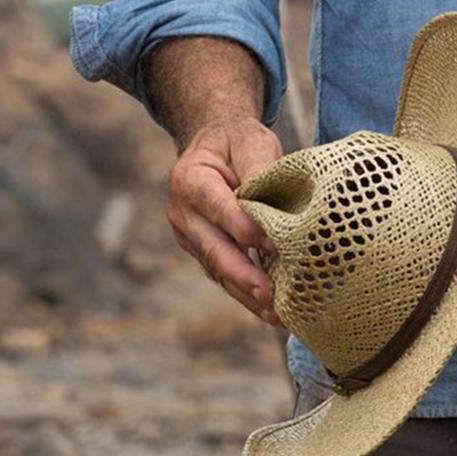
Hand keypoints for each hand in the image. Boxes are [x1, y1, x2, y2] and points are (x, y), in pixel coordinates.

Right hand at [167, 118, 283, 325]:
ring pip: (217, 269)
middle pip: (213, 247)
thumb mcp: (250, 141)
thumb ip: (258, 169)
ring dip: (246, 292)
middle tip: (269, 295)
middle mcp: (182, 212)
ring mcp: (189, 236)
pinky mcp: (202, 251)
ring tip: (275, 314)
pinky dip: (245, 293)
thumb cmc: (238, 143)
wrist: (217, 145)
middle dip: (243, 274)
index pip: (218, 207)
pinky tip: (268, 311)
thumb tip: (269, 209)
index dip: (244, 227)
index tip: (273, 244)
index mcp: (189, 179)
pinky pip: (223, 276)